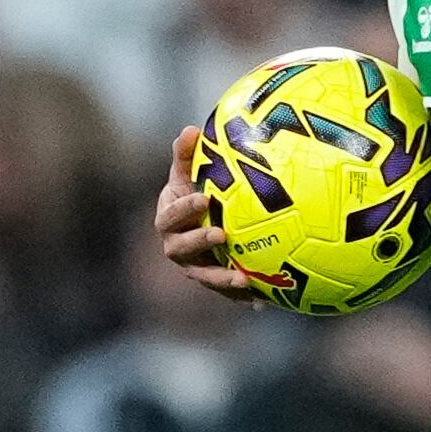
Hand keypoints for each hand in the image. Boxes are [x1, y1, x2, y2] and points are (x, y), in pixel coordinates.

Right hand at [155, 124, 261, 300]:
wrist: (202, 220)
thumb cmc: (194, 190)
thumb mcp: (188, 172)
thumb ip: (186, 154)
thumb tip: (189, 130)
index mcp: (169, 219)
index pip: (170, 217)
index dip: (184, 211)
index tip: (204, 200)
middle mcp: (176, 246)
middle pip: (180, 250)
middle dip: (199, 243)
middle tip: (221, 235)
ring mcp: (194, 266)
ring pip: (203, 277)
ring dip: (221, 279)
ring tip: (244, 280)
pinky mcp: (213, 281)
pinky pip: (225, 292)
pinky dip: (241, 297)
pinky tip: (262, 301)